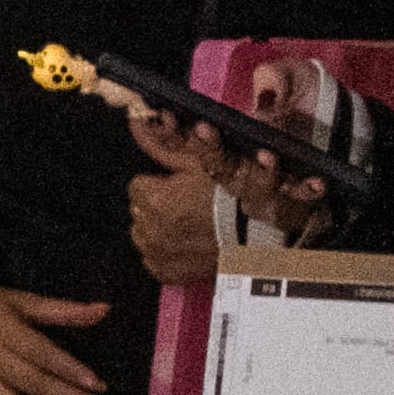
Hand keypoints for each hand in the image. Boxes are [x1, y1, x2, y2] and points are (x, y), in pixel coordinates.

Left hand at [121, 103, 324, 258]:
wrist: (257, 234)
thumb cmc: (229, 193)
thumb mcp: (198, 162)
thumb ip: (162, 144)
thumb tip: (136, 121)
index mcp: (151, 199)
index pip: (138, 185)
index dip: (159, 183)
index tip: (178, 184)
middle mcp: (147, 229)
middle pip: (139, 210)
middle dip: (157, 204)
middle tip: (186, 203)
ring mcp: (156, 254)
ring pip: (144, 235)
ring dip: (159, 228)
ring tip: (188, 223)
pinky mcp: (167, 273)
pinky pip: (155, 260)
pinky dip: (167, 252)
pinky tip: (188, 243)